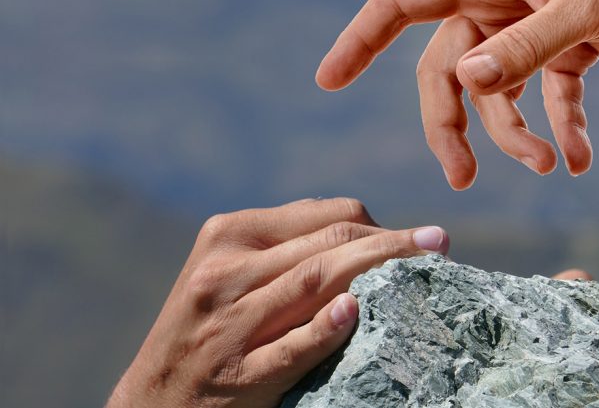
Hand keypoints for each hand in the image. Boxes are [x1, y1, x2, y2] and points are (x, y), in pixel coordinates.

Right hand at [107, 198, 448, 407]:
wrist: (154, 399)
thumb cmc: (207, 328)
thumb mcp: (230, 273)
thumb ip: (284, 251)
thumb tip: (364, 234)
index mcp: (229, 234)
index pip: (324, 215)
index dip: (376, 224)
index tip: (413, 238)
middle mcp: (226, 270)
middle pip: (329, 243)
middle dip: (392, 242)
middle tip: (439, 241)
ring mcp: (230, 323)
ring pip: (317, 282)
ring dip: (380, 269)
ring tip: (427, 264)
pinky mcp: (239, 374)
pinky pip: (292, 347)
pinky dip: (325, 329)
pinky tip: (355, 313)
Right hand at [317, 0, 598, 188]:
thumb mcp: (589, 4)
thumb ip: (527, 43)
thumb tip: (467, 83)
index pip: (403, 2)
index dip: (361, 40)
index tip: (329, 79)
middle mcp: (498, 3)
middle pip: (447, 71)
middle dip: (454, 126)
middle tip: (462, 178)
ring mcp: (529, 28)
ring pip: (496, 93)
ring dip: (515, 136)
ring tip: (545, 168)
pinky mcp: (565, 49)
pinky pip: (548, 97)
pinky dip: (560, 128)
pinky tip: (578, 159)